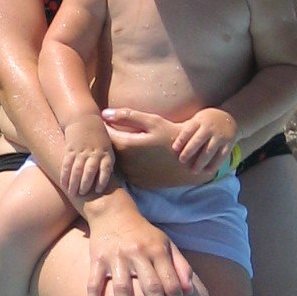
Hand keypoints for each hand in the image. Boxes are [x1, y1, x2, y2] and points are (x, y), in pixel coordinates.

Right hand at [60, 114, 113, 199]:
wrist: (84, 118)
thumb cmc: (98, 135)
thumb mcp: (107, 147)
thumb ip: (106, 162)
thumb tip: (106, 180)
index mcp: (105, 153)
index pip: (105, 169)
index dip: (102, 181)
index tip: (98, 190)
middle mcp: (94, 152)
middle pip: (89, 171)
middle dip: (85, 184)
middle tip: (82, 194)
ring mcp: (81, 150)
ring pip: (77, 169)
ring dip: (74, 182)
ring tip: (72, 193)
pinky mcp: (70, 148)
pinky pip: (66, 164)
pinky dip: (64, 175)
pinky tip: (63, 184)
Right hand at [82, 188, 199, 295]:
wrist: (112, 211)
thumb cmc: (143, 233)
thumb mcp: (166, 243)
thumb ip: (180, 265)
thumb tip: (190, 290)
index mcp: (158, 251)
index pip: (171, 283)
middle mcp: (138, 254)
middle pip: (151, 287)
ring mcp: (116, 257)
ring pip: (122, 287)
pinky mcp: (97, 259)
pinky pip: (94, 284)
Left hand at [101, 107, 215, 186]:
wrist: (192, 160)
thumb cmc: (172, 136)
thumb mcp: (153, 122)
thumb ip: (127, 116)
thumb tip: (104, 113)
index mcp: (126, 146)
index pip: (105, 134)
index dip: (105, 126)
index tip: (108, 120)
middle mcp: (126, 164)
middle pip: (110, 149)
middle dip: (111, 139)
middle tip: (116, 129)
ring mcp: (132, 176)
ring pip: (117, 161)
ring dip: (119, 151)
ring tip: (128, 141)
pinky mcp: (139, 182)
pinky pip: (127, 170)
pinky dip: (128, 162)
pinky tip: (139, 154)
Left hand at [171, 106, 237, 173]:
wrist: (228, 119)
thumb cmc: (203, 122)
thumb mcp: (194, 120)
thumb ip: (180, 130)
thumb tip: (157, 135)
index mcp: (198, 121)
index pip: (189, 129)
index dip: (182, 138)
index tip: (174, 148)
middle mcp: (209, 128)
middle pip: (199, 139)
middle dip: (190, 150)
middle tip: (181, 160)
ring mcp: (220, 136)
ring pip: (210, 149)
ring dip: (201, 160)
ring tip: (193, 171)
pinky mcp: (228, 144)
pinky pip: (222, 155)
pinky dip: (215, 164)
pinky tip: (207, 172)